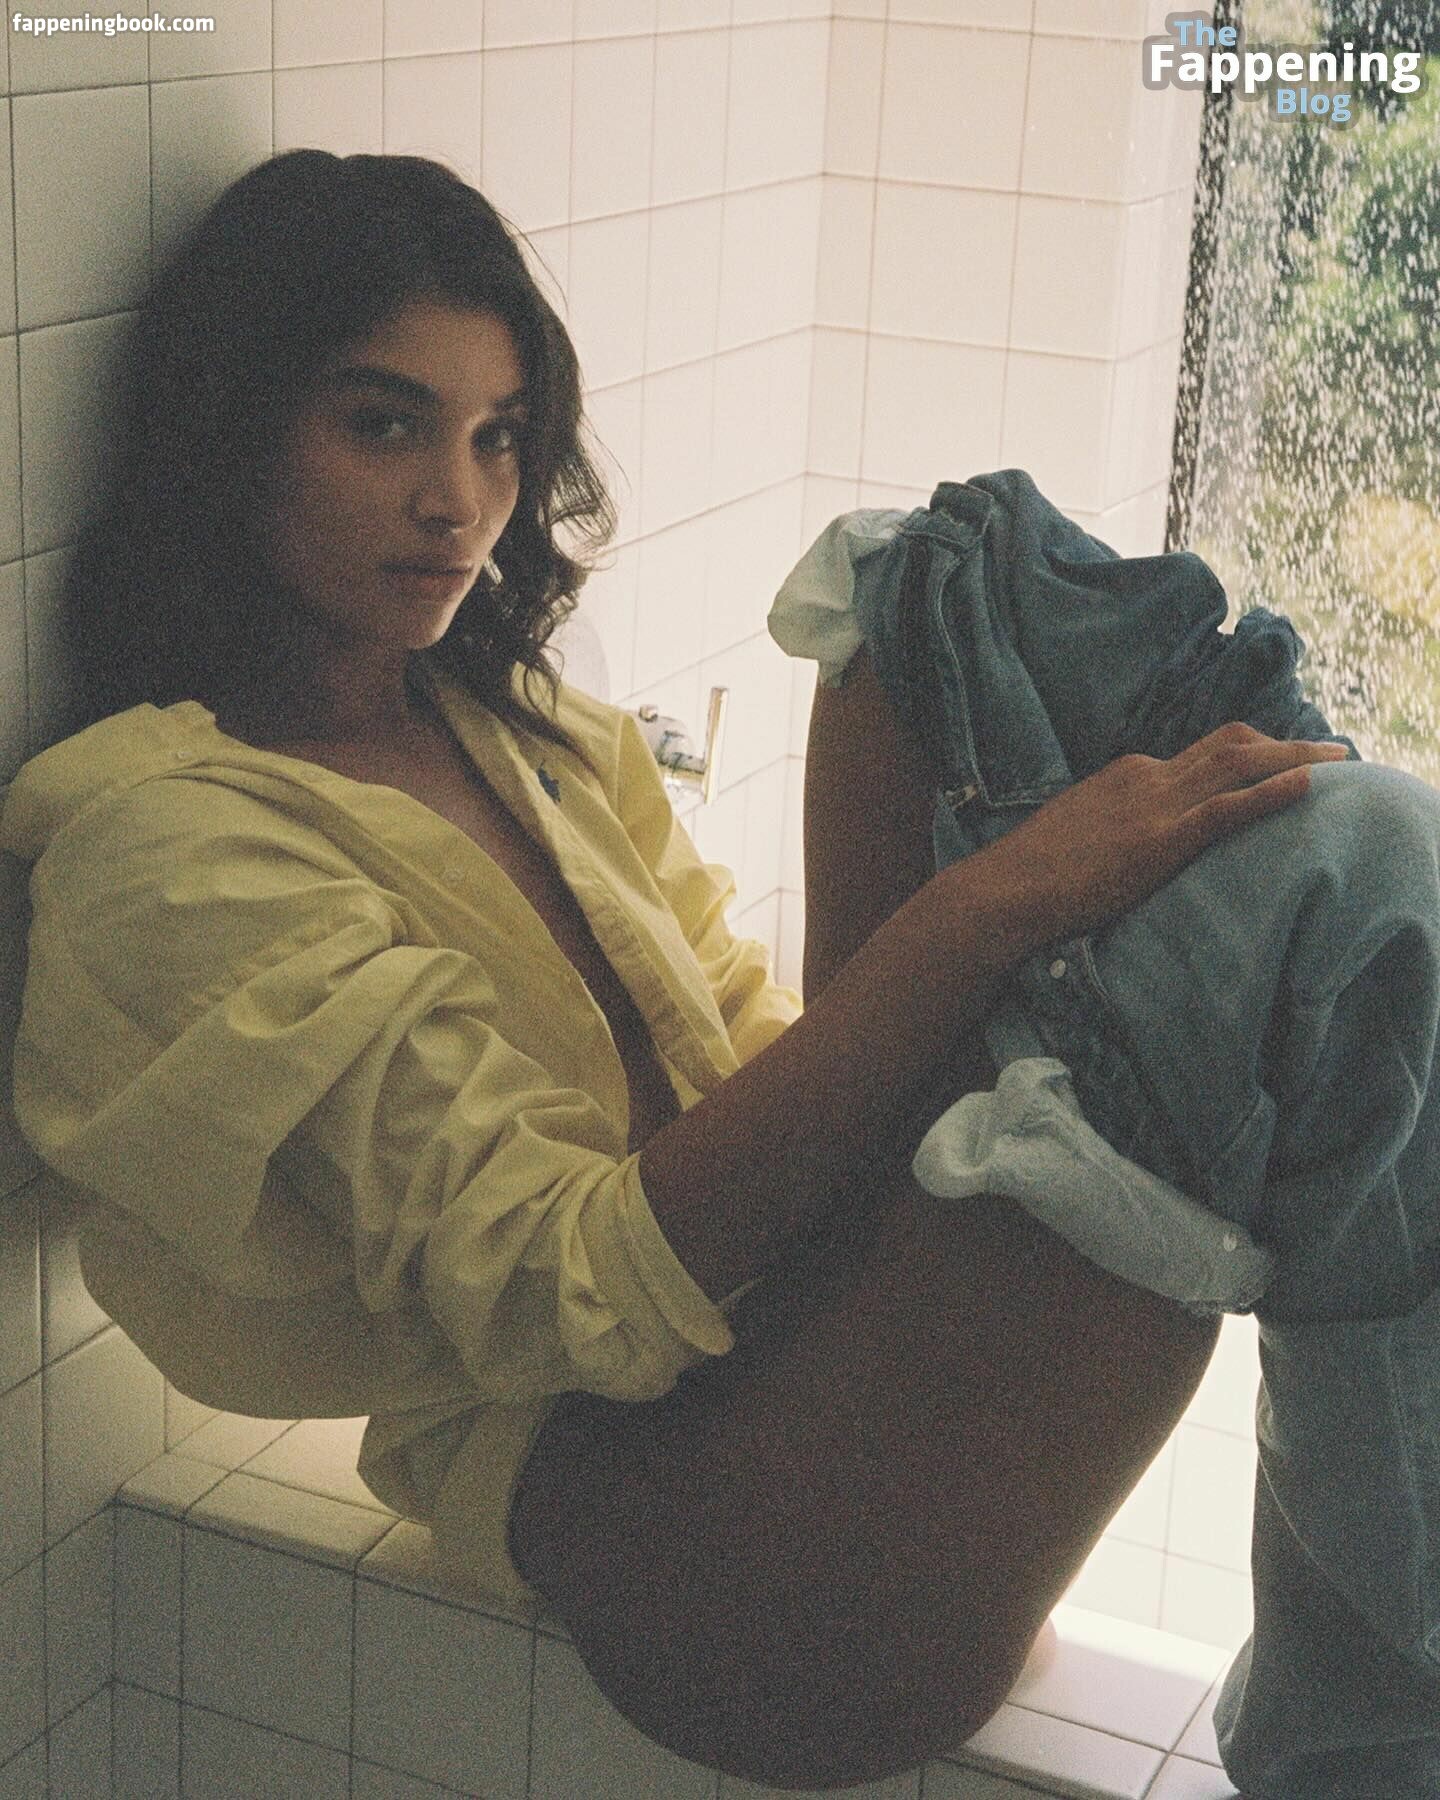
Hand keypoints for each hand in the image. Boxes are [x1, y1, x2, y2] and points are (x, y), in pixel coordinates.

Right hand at [981, 722, 1350, 942]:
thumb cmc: (1032, 876)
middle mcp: (1146, 777)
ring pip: (1239, 764)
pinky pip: (1228, 807)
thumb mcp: (1079, 836)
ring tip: (1342, 760)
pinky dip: (1273, 792)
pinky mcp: (1159, 840)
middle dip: (1287, 744)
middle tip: (1333, 749)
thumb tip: (1133, 845)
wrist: (1004, 890)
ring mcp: (1153, 806)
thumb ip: (1114, 828)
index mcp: (1127, 774)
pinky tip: (1309, 787)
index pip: (1201, 752)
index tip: (1286, 758)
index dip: (1251, 752)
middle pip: (1230, 745)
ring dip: (1296, 757)